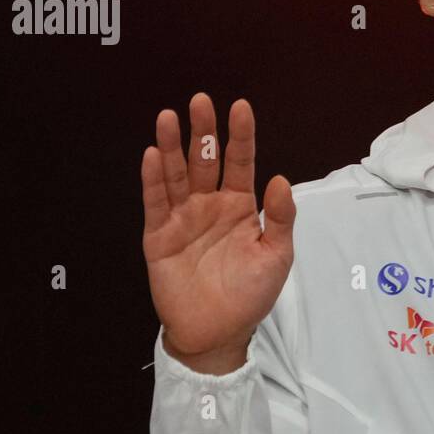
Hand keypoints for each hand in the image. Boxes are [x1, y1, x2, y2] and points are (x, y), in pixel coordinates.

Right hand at [140, 93, 294, 369]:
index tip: (241, 107)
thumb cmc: (249, 295)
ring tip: (169, 117)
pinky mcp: (160, 235)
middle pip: (206, 160)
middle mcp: (210, 205)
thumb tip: (281, 179)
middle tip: (201, 101)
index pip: (240, 162)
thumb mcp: (276, 256)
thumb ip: (280, 218)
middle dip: (203, 131)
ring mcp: (183, 218)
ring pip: (177, 174)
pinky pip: (156, 202)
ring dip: (172, 146)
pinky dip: (153, 180)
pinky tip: (153, 156)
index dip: (241, 136)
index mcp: (241, 207)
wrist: (217, 333)